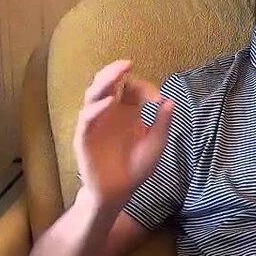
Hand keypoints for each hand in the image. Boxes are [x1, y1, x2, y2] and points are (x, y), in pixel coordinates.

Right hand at [73, 60, 174, 205]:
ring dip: (104, 82)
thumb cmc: (136, 167)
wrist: (119, 192)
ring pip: (94, 95)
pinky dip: (97, 109)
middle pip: (108, 83)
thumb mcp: (155, 144)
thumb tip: (171, 101)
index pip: (132, 88)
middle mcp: (110, 112)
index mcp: (128, 111)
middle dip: (116, 72)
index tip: (158, 100)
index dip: (146, 88)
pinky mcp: (85, 137)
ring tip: (116, 74)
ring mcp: (96, 123)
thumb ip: (162, 124)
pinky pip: (87, 119)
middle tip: (128, 64)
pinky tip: (109, 103)